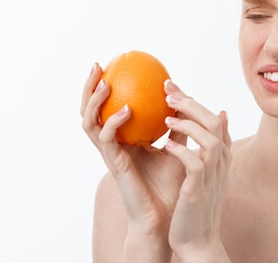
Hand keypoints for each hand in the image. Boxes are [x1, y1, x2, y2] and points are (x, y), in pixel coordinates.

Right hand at [80, 63, 184, 237]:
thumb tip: (189, 95)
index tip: (114, 64)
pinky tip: (127, 110)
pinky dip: (114, 121)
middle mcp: (113, 144)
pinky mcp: (113, 163)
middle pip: (90, 111)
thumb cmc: (174, 183)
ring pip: (89, 122)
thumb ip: (180, 123)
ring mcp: (110, 154)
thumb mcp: (179, 145)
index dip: (106, 88)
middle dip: (88, 87)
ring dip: (94, 101)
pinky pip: (106, 138)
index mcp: (126, 139)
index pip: (108, 108)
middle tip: (97, 65)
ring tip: (104, 83)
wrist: (169, 214)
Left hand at [163, 80, 232, 260]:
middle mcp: (221, 163)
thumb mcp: (202, 174)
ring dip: (187, 124)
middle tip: (166, 91)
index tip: (171, 87)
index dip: (193, 100)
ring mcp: (213, 176)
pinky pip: (194, 163)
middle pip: (214, 122)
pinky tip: (165, 144)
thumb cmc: (194, 206)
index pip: (213, 119)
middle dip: (191, 103)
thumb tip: (212, 118)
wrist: (197, 241)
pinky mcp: (200, 190)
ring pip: (210, 138)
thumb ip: (204, 148)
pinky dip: (181, 150)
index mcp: (220, 157)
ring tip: (165, 117)